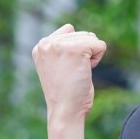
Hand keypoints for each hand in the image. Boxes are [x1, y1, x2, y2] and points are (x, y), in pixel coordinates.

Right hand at [31, 24, 106, 138]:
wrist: (65, 111)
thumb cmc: (65, 93)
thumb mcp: (54, 65)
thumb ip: (59, 47)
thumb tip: (70, 27)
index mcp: (40, 47)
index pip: (68, 31)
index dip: (75, 50)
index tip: (66, 69)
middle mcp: (46, 43)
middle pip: (81, 33)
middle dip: (84, 52)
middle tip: (72, 73)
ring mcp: (59, 45)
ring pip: (91, 38)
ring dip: (91, 55)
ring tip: (77, 72)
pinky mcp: (75, 49)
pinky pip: (100, 44)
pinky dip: (98, 58)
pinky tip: (85, 72)